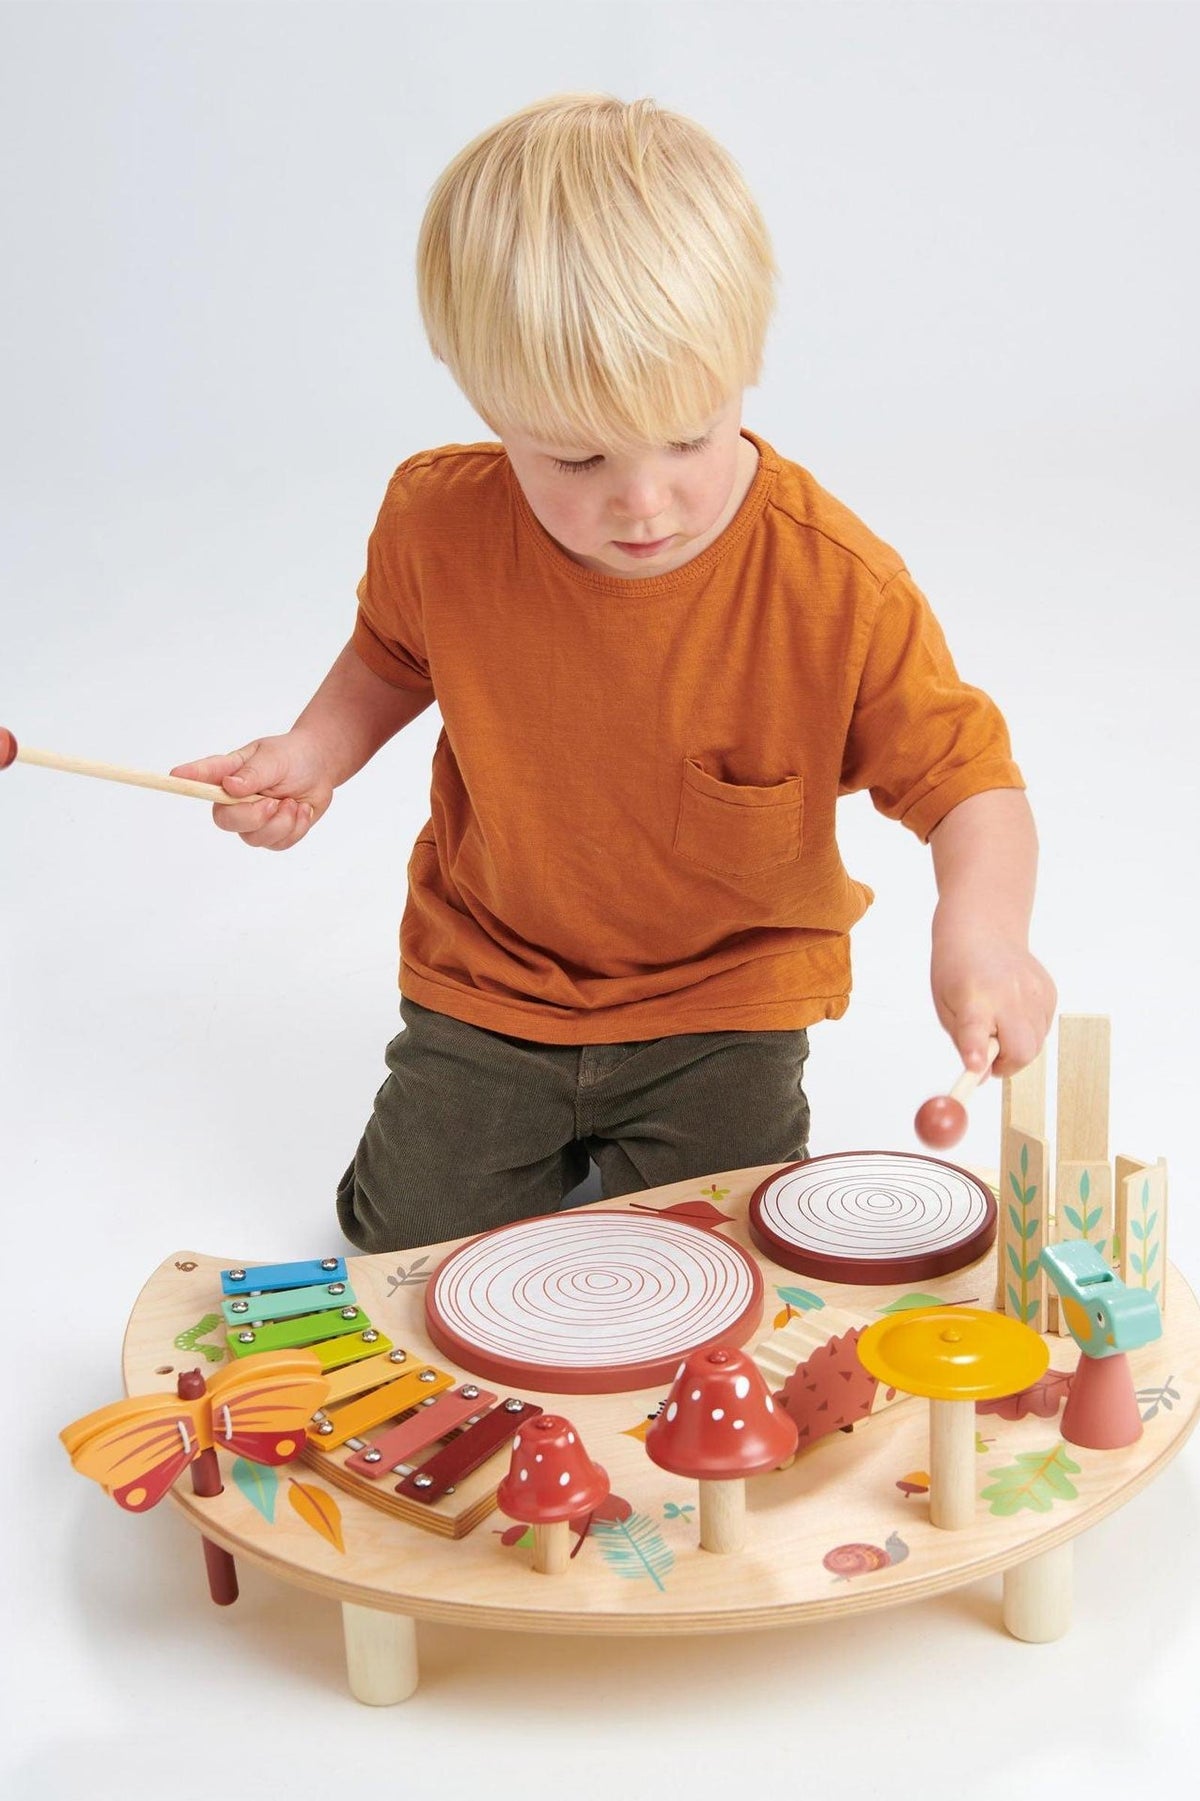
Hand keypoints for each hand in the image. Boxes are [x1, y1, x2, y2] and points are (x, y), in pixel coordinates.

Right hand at [170, 730, 334, 849]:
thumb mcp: (274, 758)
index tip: (173, 775)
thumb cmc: (291, 758)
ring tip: (293, 802)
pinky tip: (300, 810)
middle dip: (253, 817)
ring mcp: (252, 821)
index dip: (187, 780)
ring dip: (282, 822)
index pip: (202, 780)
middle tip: (275, 801)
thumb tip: (230, 786)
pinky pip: (279, 844)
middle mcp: (234, 801)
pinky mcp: (271, 835)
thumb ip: (253, 773)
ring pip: (256, 838)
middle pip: (225, 821)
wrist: (318, 770)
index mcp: (227, 777)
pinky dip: (296, 828)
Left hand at [930, 924, 1056, 1078]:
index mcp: (974, 998)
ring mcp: (1034, 993)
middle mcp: (1008, 995)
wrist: (984, 930)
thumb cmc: (958, 970)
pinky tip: (1012, 1009)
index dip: (977, 1052)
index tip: (976, 1068)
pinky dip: (1029, 1030)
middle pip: (1021, 1051)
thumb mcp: (945, 1006)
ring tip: (998, 1023)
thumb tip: (982, 1076)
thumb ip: (963, 1042)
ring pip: (1036, 1045)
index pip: (976, 1030)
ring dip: (1017, 1047)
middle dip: (1007, 1064)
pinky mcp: (1050, 992)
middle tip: (990, 1055)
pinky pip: (1044, 1029)